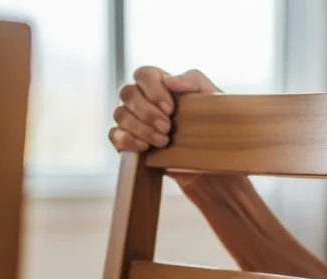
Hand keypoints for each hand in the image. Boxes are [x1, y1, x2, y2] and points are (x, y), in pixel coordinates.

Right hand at [109, 66, 220, 185]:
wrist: (211, 156)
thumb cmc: (211, 122)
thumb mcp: (211, 98)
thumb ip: (193, 81)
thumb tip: (169, 80)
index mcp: (160, 85)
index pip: (143, 74)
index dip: (153, 89)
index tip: (170, 108)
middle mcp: (142, 99)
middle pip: (128, 93)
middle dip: (147, 112)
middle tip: (167, 128)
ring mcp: (132, 120)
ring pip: (120, 114)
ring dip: (141, 128)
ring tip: (162, 141)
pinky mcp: (128, 140)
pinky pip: (114, 135)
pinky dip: (126, 140)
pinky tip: (144, 147)